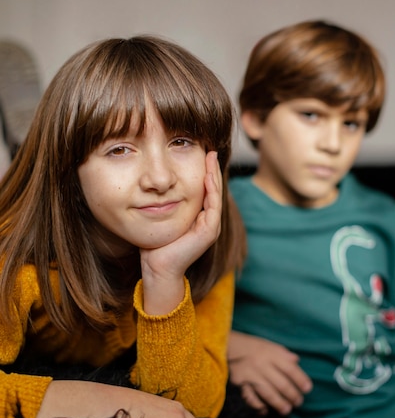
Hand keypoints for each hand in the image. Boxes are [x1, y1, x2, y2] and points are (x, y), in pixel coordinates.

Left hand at [140, 151, 221, 313]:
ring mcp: (211, 226)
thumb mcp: (161, 216)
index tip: (201, 153)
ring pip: (215, 195)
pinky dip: (211, 190)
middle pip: (213, 189)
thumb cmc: (156, 244)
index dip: (205, 171)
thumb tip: (155, 184)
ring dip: (214, 175)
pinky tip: (207, 176)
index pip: (205, 189)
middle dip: (212, 169)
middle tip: (210, 150)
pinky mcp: (209, 231)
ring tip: (210, 158)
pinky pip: (212, 206)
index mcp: (199, 217)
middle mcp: (208, 220)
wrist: (157, 267)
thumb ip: (164, 202)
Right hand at [228, 331, 312, 414]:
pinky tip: (265, 411)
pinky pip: (250, 397)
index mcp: (271, 354)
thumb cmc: (254, 347)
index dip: (300, 379)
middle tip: (298, 402)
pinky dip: (258, 405)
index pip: (289, 368)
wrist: (229, 346)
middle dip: (292, 395)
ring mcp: (250, 374)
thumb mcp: (269, 345)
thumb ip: (283, 354)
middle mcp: (261, 364)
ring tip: (286, 410)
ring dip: (278, 403)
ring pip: (267, 392)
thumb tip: (297, 361)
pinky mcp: (240, 383)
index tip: (308, 389)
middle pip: (280, 383)